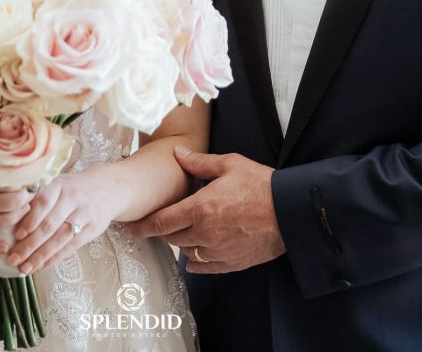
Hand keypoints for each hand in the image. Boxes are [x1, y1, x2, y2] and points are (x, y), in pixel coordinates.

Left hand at [5, 166, 126, 274]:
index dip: (29, 220)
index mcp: (60, 184)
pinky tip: (41, 266)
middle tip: (13, 258)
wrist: (108, 188)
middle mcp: (73, 197)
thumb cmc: (73, 188)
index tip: (16, 236)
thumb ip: (38, 197)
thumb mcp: (58, 183)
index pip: (43, 203)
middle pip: (50, 225)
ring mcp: (85, 213)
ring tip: (25, 268)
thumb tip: (10, 221)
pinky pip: (71, 246)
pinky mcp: (94, 228)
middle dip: (29, 244)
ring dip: (40, 256)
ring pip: (60, 239)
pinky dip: (55, 258)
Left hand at [125, 146, 284, 274]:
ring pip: (187, 252)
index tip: (131, 229)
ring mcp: (217, 251)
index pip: (161, 222)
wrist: (290, 212)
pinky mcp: (231, 263)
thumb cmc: (260, 185)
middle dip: (164, 231)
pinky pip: (205, 267)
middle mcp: (204, 233)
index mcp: (200, 209)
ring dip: (182, 243)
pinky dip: (196, 263)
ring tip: (183, 233)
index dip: (143, 227)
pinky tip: (194, 258)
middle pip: (172, 238)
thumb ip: (199, 163)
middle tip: (159, 224)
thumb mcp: (229, 165)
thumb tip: (177, 153)